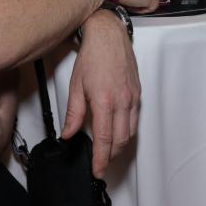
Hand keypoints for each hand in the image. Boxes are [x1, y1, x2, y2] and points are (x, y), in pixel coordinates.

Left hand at [63, 10, 139, 177]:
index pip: (104, 139)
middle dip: (111, 156)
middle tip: (101, 164)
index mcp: (104, 100)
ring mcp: (132, 97)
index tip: (97, 170)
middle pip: (120, 140)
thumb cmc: (93, 56)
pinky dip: (127, 130)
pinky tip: (119, 131)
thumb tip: (68, 133)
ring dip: (120, 145)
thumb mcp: (76, 86)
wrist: (109, 36)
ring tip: (108, 151)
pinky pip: (135, 119)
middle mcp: (122, 101)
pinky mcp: (138, 92)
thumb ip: (73, 113)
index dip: (101, 159)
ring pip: (130, 132)